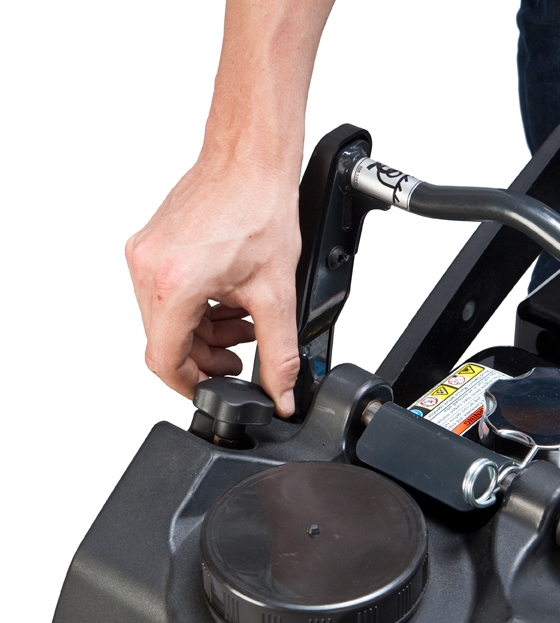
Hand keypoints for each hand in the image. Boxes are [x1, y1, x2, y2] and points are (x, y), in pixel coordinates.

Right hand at [126, 152, 301, 416]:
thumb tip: (282, 394)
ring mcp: (146, 254)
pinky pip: (168, 293)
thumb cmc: (259, 208)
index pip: (164, 360)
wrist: (251, 160)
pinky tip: (232, 302)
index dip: (192, 384)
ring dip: (206, 331)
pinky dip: (200, 307)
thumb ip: (279, 354)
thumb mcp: (276, 294)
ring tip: (245, 324)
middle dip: (206, 355)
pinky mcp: (152, 244)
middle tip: (242, 355)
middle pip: (166, 340)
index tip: (216, 390)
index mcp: (171, 284)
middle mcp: (147, 268)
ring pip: (168, 318)